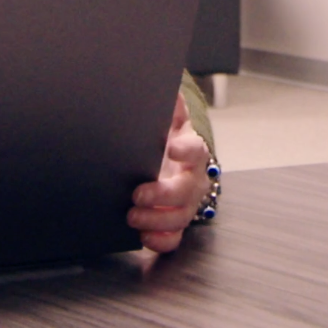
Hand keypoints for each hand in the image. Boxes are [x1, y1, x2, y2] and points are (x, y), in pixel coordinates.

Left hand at [130, 95, 212, 252]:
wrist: (175, 164)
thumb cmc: (168, 141)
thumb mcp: (169, 122)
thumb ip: (170, 107)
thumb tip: (169, 88)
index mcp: (191, 153)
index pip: (195, 150)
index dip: (185, 150)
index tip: (171, 148)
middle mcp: (192, 180)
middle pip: (185, 191)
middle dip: (162, 195)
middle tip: (138, 193)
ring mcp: (185, 204)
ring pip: (180, 217)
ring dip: (157, 220)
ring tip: (132, 216)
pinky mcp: (175, 223)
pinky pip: (174, 238)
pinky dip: (160, 240)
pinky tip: (144, 236)